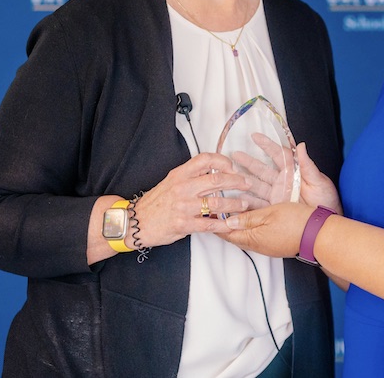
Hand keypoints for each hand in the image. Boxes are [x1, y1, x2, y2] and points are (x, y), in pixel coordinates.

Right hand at [130, 152, 266, 246]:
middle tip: (248, 184)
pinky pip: (209, 224)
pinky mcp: (183, 224)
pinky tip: (232, 225)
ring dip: (234, 204)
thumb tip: (215, 173)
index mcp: (180, 174)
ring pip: (217, 202)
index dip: (222, 160)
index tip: (233, 166)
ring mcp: (183, 206)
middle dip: (237, 181)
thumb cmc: (156, 203)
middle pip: (217, 179)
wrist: (135, 222)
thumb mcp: (171, 182)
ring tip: (243, 205)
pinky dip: (224, 225)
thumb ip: (191, 177)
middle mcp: (182, 187)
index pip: (205, 159)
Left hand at [221, 202, 315, 257]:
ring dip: (236, 227)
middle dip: (223, 225)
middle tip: (215, 213)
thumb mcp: (269, 213)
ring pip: (245, 237)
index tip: (207, 214)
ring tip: (229, 214)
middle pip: (234, 237)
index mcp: (253, 239)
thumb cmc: (296, 221)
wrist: (319, 235)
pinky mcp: (275, 245)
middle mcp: (258, 246)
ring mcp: (267, 247)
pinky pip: (256, 237)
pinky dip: (248, 228)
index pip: (227, 233)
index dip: (216, 223)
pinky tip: (249, 220)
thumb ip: (248, 218)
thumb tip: (228, 222)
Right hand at [234, 136, 339, 213]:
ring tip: (230, 176)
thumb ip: (307, 165)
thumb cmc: (326, 201)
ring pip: (256, 185)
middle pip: (262, 169)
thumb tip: (301, 145)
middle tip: (235, 155)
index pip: (278, 154)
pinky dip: (246, 202)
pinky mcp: (273, 208)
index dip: (266, 145)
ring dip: (243, 181)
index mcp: (293, 171)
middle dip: (248, 162)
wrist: (324, 225)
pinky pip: (257, 204)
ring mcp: (276, 195)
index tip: (255, 136)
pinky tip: (237, 198)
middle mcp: (283, 182)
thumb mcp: (319, 181)